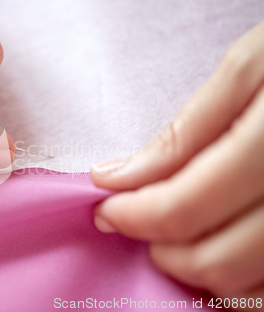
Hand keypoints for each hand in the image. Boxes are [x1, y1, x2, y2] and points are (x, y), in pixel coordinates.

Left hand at [91, 22, 263, 309]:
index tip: (106, 208)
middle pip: (218, 259)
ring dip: (195, 264)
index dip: (134, 215)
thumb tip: (117, 177)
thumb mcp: (246, 70)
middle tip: (138, 220)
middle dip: (162, 249)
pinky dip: (233, 270)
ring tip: (173, 226)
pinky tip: (213, 234)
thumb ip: (185, 131)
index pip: (187, 207)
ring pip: (245, 281)